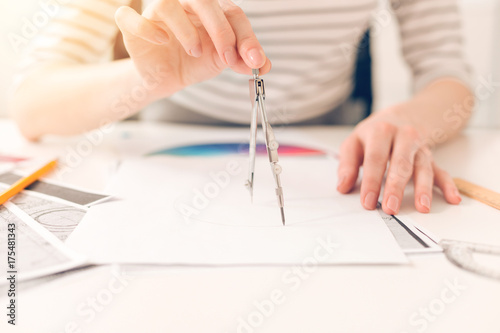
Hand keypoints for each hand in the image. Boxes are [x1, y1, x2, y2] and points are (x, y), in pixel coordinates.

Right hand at [115, 0, 270, 98]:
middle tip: (228, 57)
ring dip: (185, 29)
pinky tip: (161, 41)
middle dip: (220, 30)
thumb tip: (263, 64)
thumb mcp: (221, 61)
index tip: (254, 61)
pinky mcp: (133, 27)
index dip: (245, 36)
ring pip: (166, 3)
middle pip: (203, 0)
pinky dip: (145, 27)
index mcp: (210, 10)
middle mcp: (184, 4)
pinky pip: (130, 17)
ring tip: (195, 52)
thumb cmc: (194, 62)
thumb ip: (242, 60)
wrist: (166, 78)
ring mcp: (157, 12)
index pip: (232, 13)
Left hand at [336, 106, 461, 214]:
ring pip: (423, 167)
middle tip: (390, 208)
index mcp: (380, 132)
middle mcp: (403, 136)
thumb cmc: (372, 135)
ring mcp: (419, 147)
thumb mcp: (353, 143)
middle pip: (400, 164)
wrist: (399, 117)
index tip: (367, 202)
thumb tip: (342, 186)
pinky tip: (453, 198)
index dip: (371, 181)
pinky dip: (448, 185)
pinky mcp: (430, 156)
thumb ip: (347, 164)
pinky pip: (441, 171)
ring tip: (422, 207)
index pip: (375, 159)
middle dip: (396, 187)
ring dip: (423, 188)